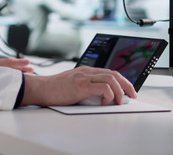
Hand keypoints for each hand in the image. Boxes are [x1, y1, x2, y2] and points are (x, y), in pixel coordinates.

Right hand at [20, 66, 136, 106]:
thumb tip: (102, 97)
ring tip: (118, 102)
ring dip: (119, 91)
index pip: (110, 72)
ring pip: (111, 79)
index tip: (128, 91)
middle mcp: (87, 71)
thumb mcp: (74, 85)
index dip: (123, 81)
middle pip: (114, 74)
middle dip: (127, 85)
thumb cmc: (54, 90)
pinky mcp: (81, 85)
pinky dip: (109, 95)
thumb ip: (87, 87)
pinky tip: (105, 102)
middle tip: (132, 96)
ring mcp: (84, 77)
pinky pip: (103, 87)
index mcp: (86, 71)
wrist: (40, 89)